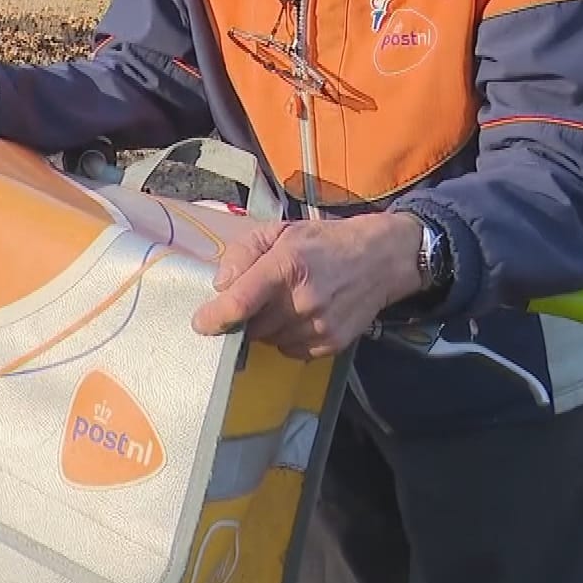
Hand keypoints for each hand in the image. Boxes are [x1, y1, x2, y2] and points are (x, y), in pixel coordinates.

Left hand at [190, 213, 426, 359]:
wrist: (381, 259)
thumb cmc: (323, 242)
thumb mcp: (280, 231)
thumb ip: (244, 252)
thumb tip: (221, 285)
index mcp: (287, 265)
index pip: (242, 301)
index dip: (216, 316)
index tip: (200, 323)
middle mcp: (304, 299)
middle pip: (252, 326)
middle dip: (245, 317)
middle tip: (255, 299)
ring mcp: (320, 325)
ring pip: (270, 341)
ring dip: (267, 328)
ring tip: (283, 304)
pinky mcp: (332, 344)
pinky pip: (291, 351)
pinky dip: (287, 339)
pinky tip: (300, 317)